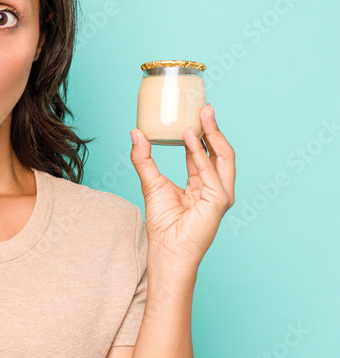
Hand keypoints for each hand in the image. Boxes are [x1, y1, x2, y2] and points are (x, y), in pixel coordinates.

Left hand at [129, 104, 235, 267]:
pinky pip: (211, 173)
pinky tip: (190, 138)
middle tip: (204, 107)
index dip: (201, 133)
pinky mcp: (219, 201)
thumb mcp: (151, 183)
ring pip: (222, 157)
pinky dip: (201, 154)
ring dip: (212, 134)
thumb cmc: (163, 224)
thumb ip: (144, 158)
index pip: (205, 153)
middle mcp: (216, 187)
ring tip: (201, 115)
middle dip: (213, 128)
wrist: (167, 250)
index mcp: (203, 184)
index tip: (195, 113)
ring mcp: (221, 194)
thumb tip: (135, 133)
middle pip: (219, 152)